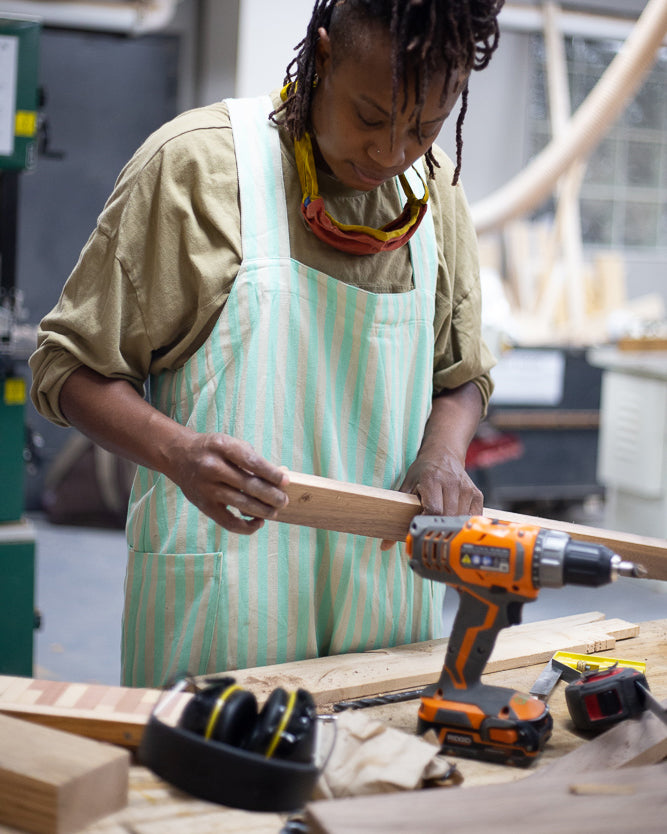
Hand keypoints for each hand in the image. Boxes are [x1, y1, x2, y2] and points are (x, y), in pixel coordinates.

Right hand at [170, 432, 289, 534]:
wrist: (179, 456)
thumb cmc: (213, 450)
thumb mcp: (230, 444)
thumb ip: (253, 458)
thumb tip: (279, 478)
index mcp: (222, 446)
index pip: (252, 462)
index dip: (271, 473)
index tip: (285, 481)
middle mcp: (212, 466)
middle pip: (249, 485)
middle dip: (271, 495)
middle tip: (284, 501)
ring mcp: (206, 487)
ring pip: (241, 504)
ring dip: (263, 511)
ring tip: (275, 512)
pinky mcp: (203, 505)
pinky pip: (228, 522)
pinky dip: (246, 526)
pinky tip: (258, 522)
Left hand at [379, 451, 481, 550]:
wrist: (443, 453)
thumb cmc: (423, 470)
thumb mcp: (407, 486)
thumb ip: (396, 512)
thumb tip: (385, 544)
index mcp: (432, 479)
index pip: (434, 510)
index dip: (428, 523)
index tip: (421, 528)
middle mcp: (451, 483)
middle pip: (448, 517)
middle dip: (438, 527)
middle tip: (430, 529)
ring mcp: (466, 488)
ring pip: (461, 519)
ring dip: (451, 525)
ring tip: (441, 522)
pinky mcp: (476, 493)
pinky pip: (472, 516)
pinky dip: (463, 522)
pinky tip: (455, 519)